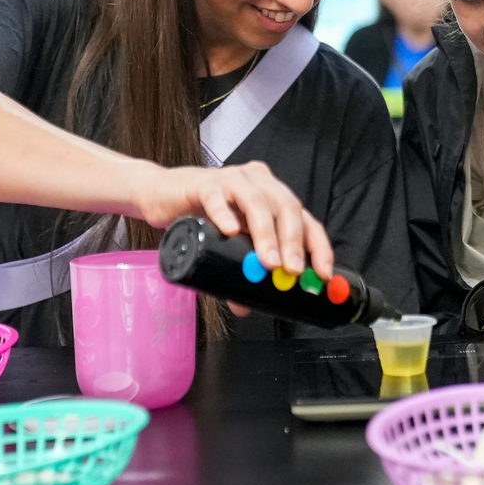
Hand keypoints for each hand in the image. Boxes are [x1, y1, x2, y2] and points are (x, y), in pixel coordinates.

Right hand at [135, 161, 333, 278]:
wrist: (161, 194)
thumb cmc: (202, 215)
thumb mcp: (227, 245)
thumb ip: (239, 269)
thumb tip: (247, 305)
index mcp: (272, 195)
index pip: (305, 218)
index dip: (317, 245)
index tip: (322, 273)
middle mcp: (257, 182)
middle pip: (286, 207)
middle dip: (293, 241)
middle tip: (291, 271)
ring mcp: (231, 179)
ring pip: (256, 202)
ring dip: (265, 234)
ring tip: (267, 262)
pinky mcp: (203, 183)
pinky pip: (216, 197)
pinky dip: (224, 214)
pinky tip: (230, 230)